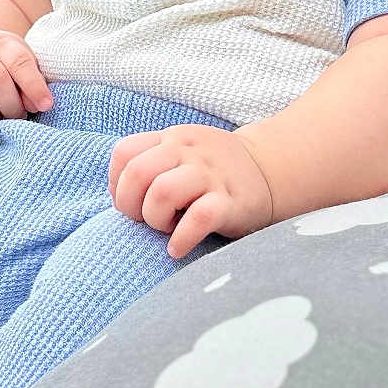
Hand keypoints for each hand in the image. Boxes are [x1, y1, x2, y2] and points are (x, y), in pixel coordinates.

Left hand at [108, 125, 274, 257]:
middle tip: (145, 219)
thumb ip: (151, 163)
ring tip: (167, 227)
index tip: (128, 201)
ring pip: (162, 191)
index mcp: (172, 139)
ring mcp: (211, 175)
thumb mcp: (182, 153)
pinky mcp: (231, 202)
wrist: (270, 171)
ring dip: (155, 218)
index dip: (117, 182)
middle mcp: (189, 152)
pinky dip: (180, 238)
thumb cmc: (213, 171)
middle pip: (138, 172)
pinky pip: (198, 218)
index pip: (125, 152)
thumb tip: (117, 194)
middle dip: (130, 204)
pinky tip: (176, 249)